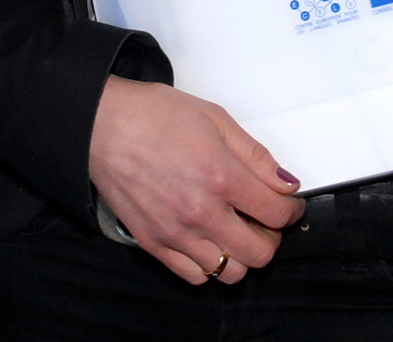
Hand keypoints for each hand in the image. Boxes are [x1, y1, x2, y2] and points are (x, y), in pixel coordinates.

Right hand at [88, 77, 304, 284]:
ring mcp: (176, 233)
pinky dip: (208, 266)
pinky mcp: (153, 244)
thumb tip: (286, 183)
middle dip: (271, 236)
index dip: (291, 211)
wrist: (101, 124)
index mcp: (221, 176)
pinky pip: (195, 276)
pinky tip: (207, 241)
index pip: (277, 214)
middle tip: (263, 219)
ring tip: (234, 230)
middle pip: (260, 252)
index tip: (288, 204)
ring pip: (230, 272)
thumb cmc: (153, 115)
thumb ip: (255, 155)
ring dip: (241, 255)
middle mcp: (201, 212)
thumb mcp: (215, 118)